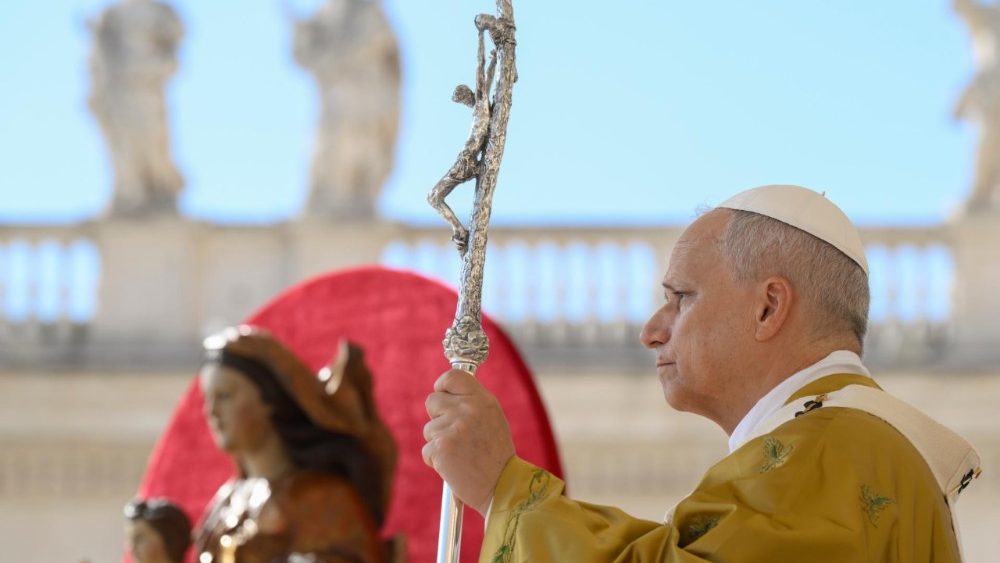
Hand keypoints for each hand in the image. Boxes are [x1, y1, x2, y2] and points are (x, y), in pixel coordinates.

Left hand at [422, 369, 514, 514]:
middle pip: (432, 401)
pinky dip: (436, 462)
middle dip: (437, 418)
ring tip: (460, 455)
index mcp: (483, 400)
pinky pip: (427, 451)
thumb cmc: (496, 456)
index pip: (453, 376)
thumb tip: (445, 390)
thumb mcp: (492, 419)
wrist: (503, 487)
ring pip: (429, 429)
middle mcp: (468, 410)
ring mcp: (454, 428)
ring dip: (439, 443)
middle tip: (454, 435)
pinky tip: (454, 467)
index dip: (442, 386)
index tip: (442, 395)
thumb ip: (472, 403)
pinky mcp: (442, 448)